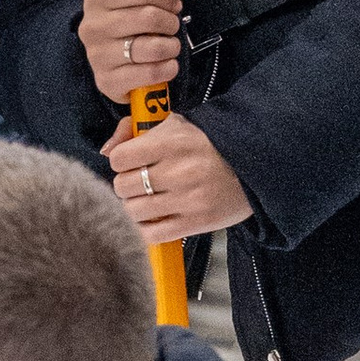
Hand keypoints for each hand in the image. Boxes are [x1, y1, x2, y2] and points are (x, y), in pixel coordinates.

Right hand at [79, 0, 191, 104]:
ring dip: (171, 46)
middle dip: (170, 22)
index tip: (171, 4)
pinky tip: (166, 64)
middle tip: (171, 26)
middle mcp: (92, 26)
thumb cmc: (130, 22)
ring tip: (169, 45)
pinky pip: (150, 73)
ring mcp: (97, 56)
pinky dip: (167, 69)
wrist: (112, 61)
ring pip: (153, 48)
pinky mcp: (107, 81)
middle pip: (149, 18)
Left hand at [104, 110, 251, 242]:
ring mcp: (187, 199)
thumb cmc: (207, 145)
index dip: (122, 162)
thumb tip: (106, 150)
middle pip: (123, 187)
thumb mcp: (174, 125)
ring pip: (133, 212)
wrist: (253, 166)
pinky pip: (151, 235)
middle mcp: (179, 171)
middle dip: (127, 186)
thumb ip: (133, 130)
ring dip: (135, 208)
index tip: (132, 164)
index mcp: (172, 142)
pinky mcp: (196, 223)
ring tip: (148, 201)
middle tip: (141, 184)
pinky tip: (153, 220)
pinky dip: (145, 230)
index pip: (120, 159)